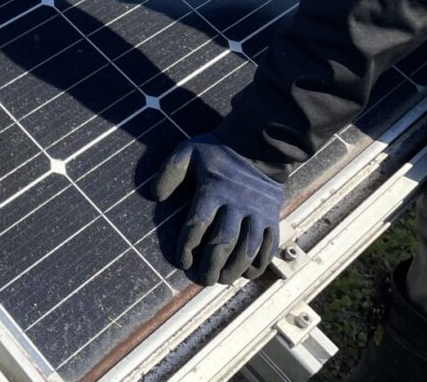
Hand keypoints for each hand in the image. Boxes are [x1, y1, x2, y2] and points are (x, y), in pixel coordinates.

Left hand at [153, 135, 282, 285]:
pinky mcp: (272, 217)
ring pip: (248, 248)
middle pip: (223, 242)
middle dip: (211, 265)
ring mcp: (257, 212)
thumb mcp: (188, 152)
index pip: (197, 224)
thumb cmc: (216, 152)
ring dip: (235, 268)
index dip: (188, 247)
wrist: (256, 146)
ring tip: (222, 280)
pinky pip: (269, 245)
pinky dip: (260, 263)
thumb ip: (170, 172)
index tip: (182, 262)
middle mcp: (237, 203)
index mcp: (213, 189)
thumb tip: (154, 195)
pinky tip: (247, 273)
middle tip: (202, 279)